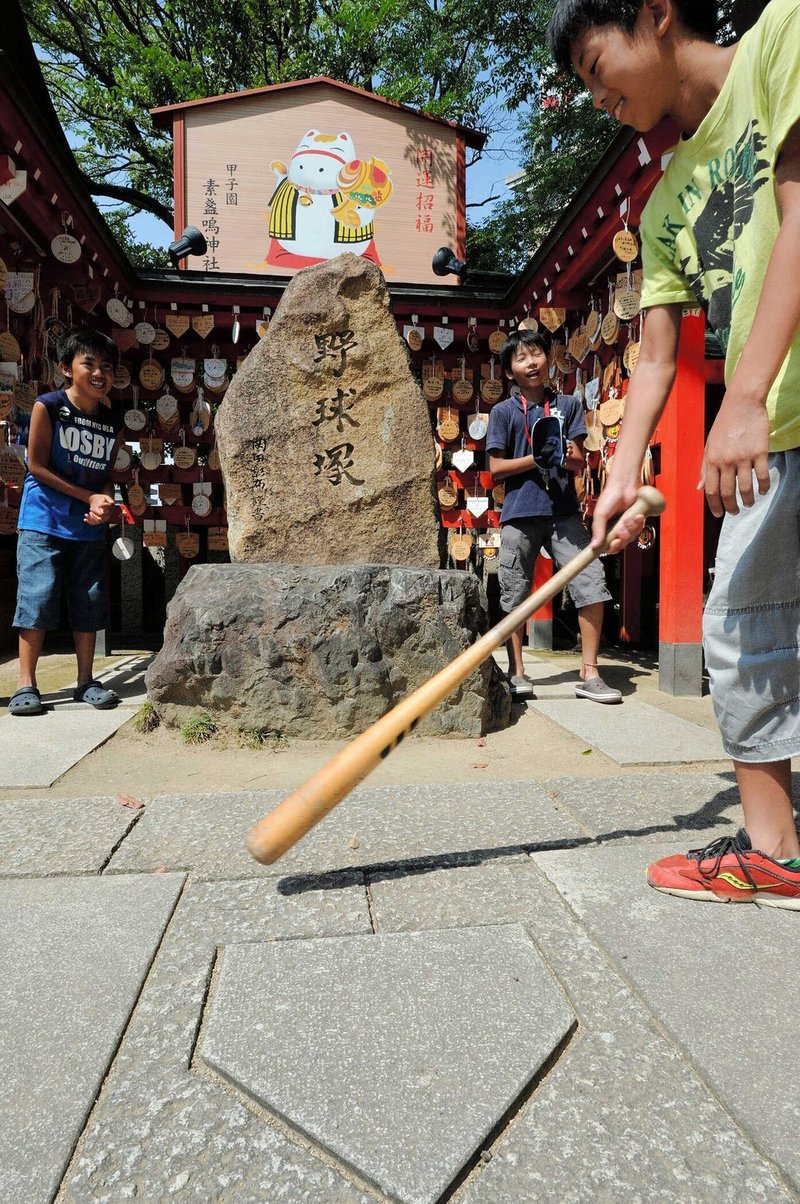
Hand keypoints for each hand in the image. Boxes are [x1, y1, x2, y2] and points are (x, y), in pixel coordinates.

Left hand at [87, 492, 115, 523]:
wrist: (100, 502)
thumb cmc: (103, 499)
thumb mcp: (106, 497)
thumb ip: (109, 499)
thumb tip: (108, 504)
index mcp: (110, 508)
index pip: (107, 508)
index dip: (103, 506)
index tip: (99, 505)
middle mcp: (107, 514)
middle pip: (101, 515)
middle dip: (95, 512)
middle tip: (90, 509)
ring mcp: (103, 518)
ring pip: (97, 521)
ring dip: (91, 518)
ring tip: (86, 514)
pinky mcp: (98, 521)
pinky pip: (94, 523)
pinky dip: (89, 522)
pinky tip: (85, 519)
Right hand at [591, 476, 643, 551]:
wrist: (623, 486)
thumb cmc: (609, 498)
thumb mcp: (600, 515)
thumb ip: (598, 530)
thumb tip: (594, 546)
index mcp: (604, 530)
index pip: (607, 547)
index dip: (612, 548)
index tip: (614, 544)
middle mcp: (614, 530)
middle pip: (621, 544)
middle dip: (623, 538)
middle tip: (622, 530)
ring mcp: (625, 527)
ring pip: (631, 537)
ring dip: (631, 529)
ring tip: (629, 519)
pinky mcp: (635, 523)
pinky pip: (639, 530)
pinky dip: (639, 524)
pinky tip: (637, 516)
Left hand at [700, 396, 770, 516]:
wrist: (742, 403)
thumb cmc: (724, 424)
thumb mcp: (709, 445)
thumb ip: (705, 468)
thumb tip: (700, 488)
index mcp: (712, 460)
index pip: (711, 490)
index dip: (714, 505)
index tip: (718, 514)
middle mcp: (726, 461)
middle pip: (728, 492)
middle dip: (731, 507)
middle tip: (735, 512)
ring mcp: (743, 457)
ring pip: (746, 487)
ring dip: (748, 500)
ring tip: (749, 503)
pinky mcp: (759, 452)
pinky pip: (762, 475)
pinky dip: (764, 487)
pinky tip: (763, 491)